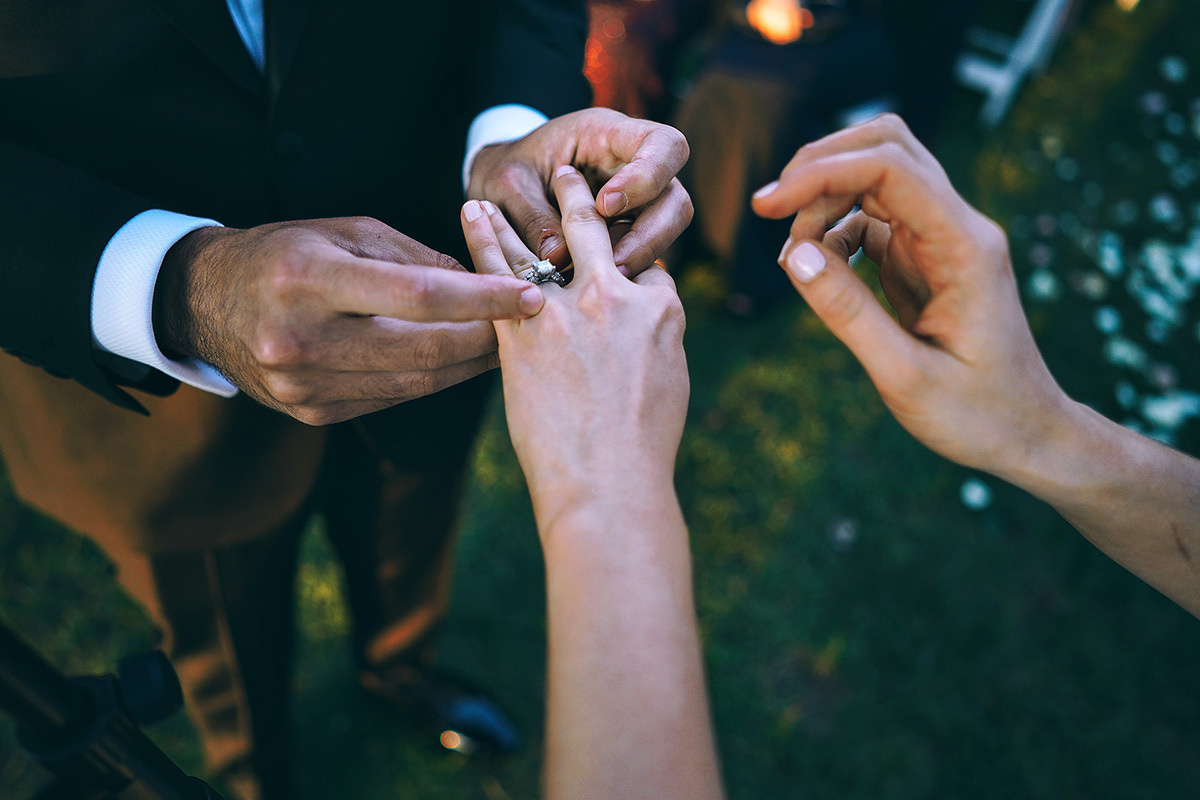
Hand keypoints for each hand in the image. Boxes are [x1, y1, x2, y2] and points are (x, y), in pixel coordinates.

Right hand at [154, 216, 543, 424]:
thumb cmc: (285, 253)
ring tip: (504, 342)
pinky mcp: (312, 413)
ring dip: (468, 364)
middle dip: (487, 339)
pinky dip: (431, 379)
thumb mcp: (344, 232)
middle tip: (532, 324)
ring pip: (415, 382)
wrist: (204, 302)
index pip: (417, 296)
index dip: (482, 299)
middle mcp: (301, 339)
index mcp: (308, 279)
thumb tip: (484, 285)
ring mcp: (303, 385)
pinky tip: (457, 361)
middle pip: (424, 350)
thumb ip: (416, 258)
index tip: (533, 295)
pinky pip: (392, 397)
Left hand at [460, 167, 689, 525]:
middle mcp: (616, 298)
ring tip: (500, 188)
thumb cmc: (643, 450)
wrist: (608, 483)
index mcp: (661, 313)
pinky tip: (473, 216)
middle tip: (568, 174)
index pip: (649, 270)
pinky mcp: (521, 332)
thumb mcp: (670, 387)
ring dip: (520, 210)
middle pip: (597, 233)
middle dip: (580, 198)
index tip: (617, 259)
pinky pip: (497, 273)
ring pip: (540, 243)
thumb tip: (641, 337)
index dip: (633, 265)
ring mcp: (567, 312)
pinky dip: (483, 240)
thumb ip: (656, 348)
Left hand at [467, 108, 692, 278]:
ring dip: (642, 256)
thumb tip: (561, 258)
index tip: (605, 206)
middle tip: (611, 263)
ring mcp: (637, 202)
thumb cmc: (505, 173)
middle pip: (674, 196)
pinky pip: (646, 252)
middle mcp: (632, 166)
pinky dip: (628, 268)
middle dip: (650, 232)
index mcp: (607, 135)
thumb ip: (533, 216)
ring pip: (667, 229)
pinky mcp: (630, 233)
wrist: (497, 192)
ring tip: (603, 279)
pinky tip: (599, 284)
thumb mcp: (507, 185)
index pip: (662, 144)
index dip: (647, 175)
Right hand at [751, 114, 1071, 479]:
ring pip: (878, 175)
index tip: (766, 206)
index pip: (891, 169)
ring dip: (824, 199)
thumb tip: (793, 256)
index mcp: (965, 247)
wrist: (1027, 434)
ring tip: (793, 257)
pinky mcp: (926, 256)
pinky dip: (834, 229)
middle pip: (889, 146)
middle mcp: (959, 228)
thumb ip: (848, 314)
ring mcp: (943, 238)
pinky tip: (814, 267)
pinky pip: (873, 217)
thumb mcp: (905, 376)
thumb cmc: (977, 414)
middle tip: (772, 209)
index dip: (821, 174)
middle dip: (822, 164)